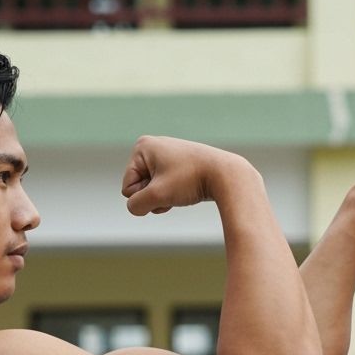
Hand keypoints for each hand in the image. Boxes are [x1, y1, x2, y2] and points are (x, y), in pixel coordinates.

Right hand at [121, 136, 253, 215]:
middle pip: (139, 188)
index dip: (146, 196)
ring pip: (153, 190)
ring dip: (165, 198)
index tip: (167, 186)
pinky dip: (174, 194)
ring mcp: (166, 154)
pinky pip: (166, 186)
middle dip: (156, 197)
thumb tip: (135, 208)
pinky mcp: (178, 164)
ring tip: (183, 189)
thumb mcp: (157, 195)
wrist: (226, 175)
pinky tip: (188, 189)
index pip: (128, 188)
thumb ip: (136, 205)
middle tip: (177, 189)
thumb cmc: (191, 180)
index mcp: (142, 147)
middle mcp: (152, 146)